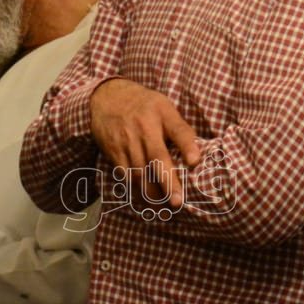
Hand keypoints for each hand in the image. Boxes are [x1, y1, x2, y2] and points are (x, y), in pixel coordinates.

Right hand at [89, 78, 200, 207]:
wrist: (106, 97)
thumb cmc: (144, 104)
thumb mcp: (165, 106)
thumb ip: (179, 128)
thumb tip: (196, 153)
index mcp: (162, 114)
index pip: (178, 130)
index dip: (188, 146)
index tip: (195, 162)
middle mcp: (143, 128)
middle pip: (157, 158)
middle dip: (168, 181)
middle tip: (178, 201)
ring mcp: (127, 141)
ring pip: (140, 172)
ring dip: (152, 192)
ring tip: (164, 206)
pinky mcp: (113, 151)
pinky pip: (125, 174)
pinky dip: (135, 189)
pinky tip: (145, 199)